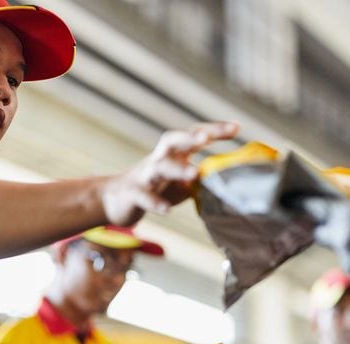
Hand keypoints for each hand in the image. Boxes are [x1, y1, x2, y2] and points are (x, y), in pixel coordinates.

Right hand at [102, 121, 238, 225]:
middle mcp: (158, 159)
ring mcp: (144, 176)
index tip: (237, 128)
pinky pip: (143, 196)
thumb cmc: (153, 188)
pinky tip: (167, 210)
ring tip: (194, 174)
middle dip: (189, 137)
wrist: (112, 200)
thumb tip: (228, 185)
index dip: (214, 130)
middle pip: (172, 140)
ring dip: (176, 169)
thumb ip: (200, 181)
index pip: (193, 135)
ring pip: (159, 167)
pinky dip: (155, 202)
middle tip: (206, 138)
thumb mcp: (178, 182)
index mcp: (171, 154)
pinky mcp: (132, 194)